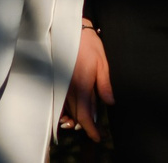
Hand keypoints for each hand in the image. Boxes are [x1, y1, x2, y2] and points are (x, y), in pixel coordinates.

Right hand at [64, 22, 112, 136]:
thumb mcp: (103, 62)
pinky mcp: (57, 81)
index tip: (98, 136)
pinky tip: (73, 111)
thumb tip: (110, 102)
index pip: (85, 115)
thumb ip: (105, 84)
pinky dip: (67, 110)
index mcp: (82, 86)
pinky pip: (60, 102)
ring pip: (68, 110)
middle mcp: (69, 89)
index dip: (91, 129)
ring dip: (77, 118)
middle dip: (86, 125)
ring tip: (88, 121)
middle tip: (97, 131)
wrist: (70, 30)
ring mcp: (61, 85)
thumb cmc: (88, 44)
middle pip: (76, 115)